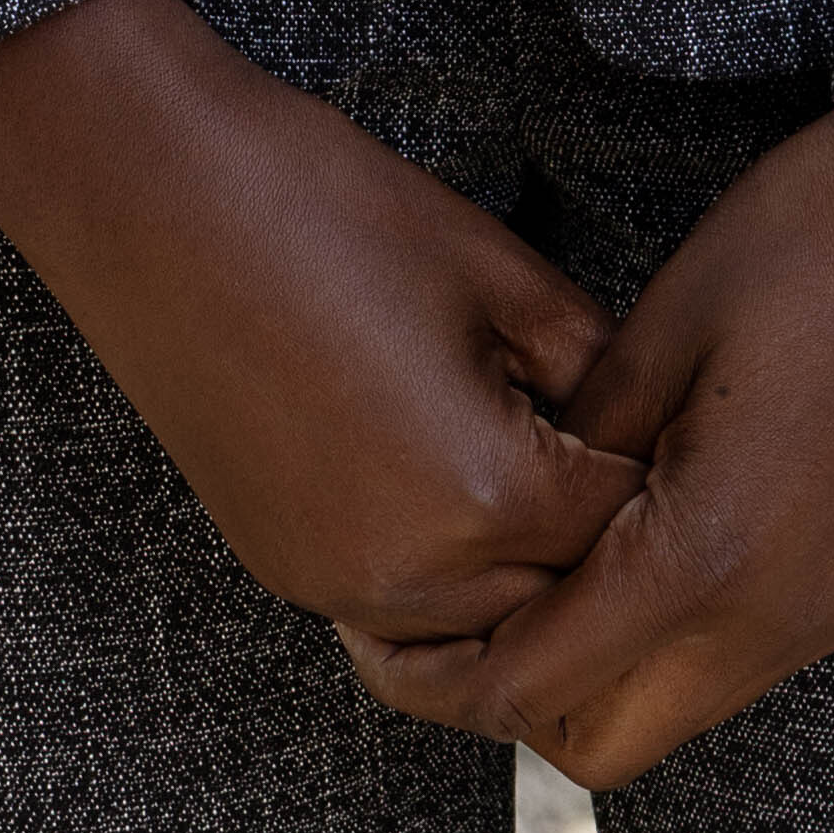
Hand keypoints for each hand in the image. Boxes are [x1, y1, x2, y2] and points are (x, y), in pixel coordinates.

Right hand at [0, 0, 639, 645]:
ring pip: (479, 634)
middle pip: (560, 606)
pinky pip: (399, 616)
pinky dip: (449, 584)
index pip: (622, 529)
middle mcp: (411, 572)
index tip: (682, 427)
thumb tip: (635, 415)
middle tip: (628, 458)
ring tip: (553, 482)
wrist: (152, 198)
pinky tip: (464, 495)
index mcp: (483, 493)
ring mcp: (335, 581)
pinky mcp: (284, 567)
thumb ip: (592, 361)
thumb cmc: (324, 207)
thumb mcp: (495, 268)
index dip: (660, 473)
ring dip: (527, 578)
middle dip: (603, 542)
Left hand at [338, 86, 833, 785]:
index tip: (382, 626)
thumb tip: (510, 508)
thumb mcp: (664, 321)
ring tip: (553, 544)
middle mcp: (787, 612)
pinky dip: (685, 623)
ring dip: (608, 657)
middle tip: (466, 590)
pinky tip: (657, 516)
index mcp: (713, 552)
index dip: (444, 677)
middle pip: (607, 744)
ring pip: (687, 704)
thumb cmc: (818, 226)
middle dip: (520, 694)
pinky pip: (755, 650)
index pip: (539, 690)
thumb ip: (580, 444)